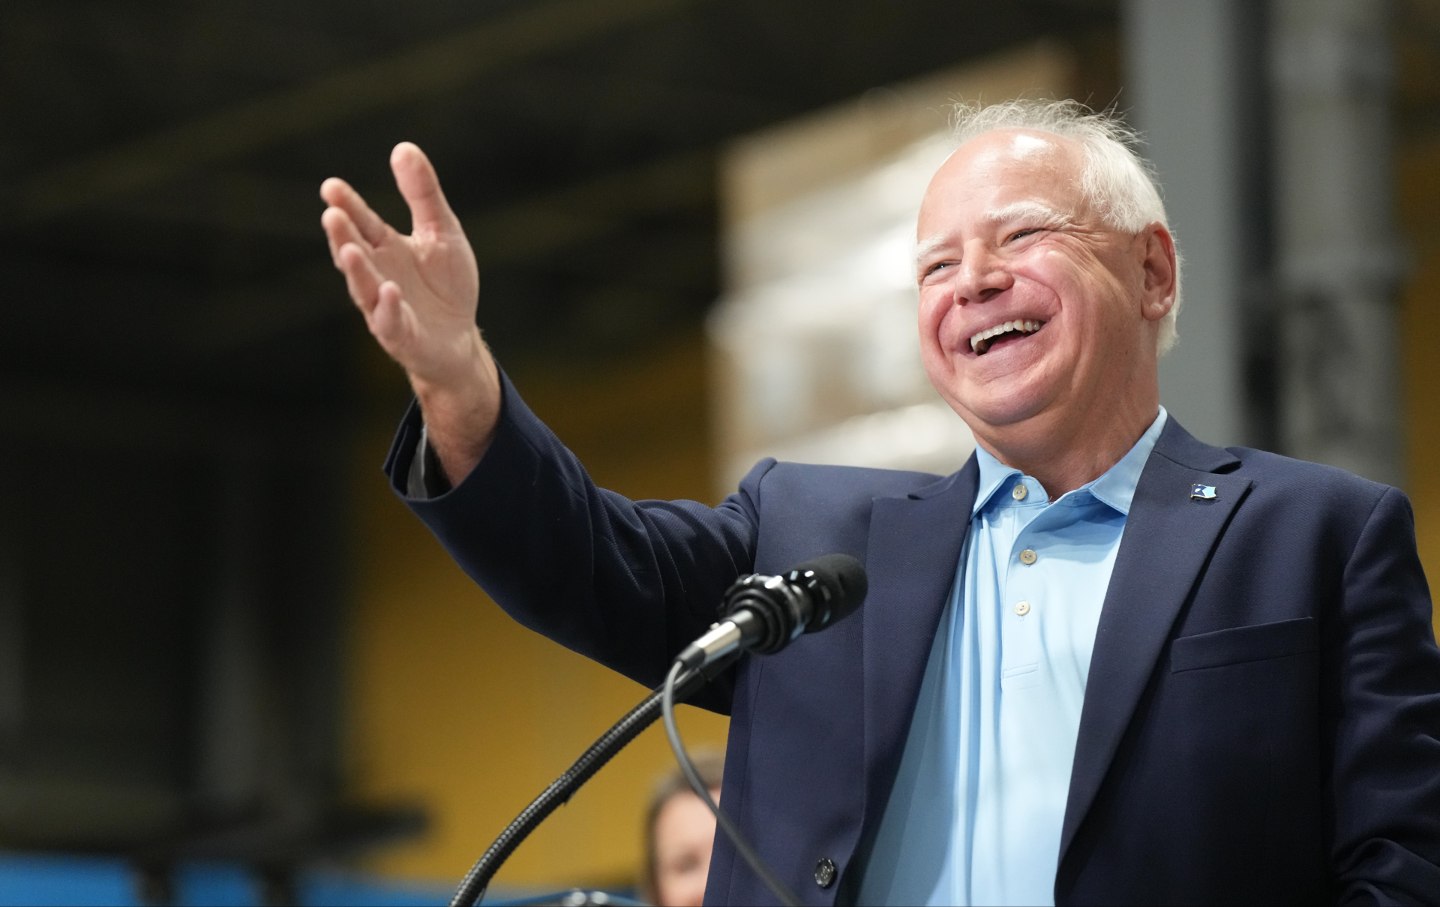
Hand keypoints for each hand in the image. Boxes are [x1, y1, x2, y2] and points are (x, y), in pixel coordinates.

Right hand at [321, 142, 499, 480]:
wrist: (460, 338)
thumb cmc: (446, 285)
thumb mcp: (442, 232)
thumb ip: (423, 194)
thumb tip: (403, 147)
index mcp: (385, 247)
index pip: (362, 222)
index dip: (348, 205)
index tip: (331, 186)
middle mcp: (377, 275)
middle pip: (354, 252)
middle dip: (342, 235)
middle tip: (332, 213)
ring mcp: (384, 306)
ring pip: (363, 288)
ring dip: (356, 271)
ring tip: (349, 251)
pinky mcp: (400, 335)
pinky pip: (390, 322)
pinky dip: (387, 308)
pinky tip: (389, 291)